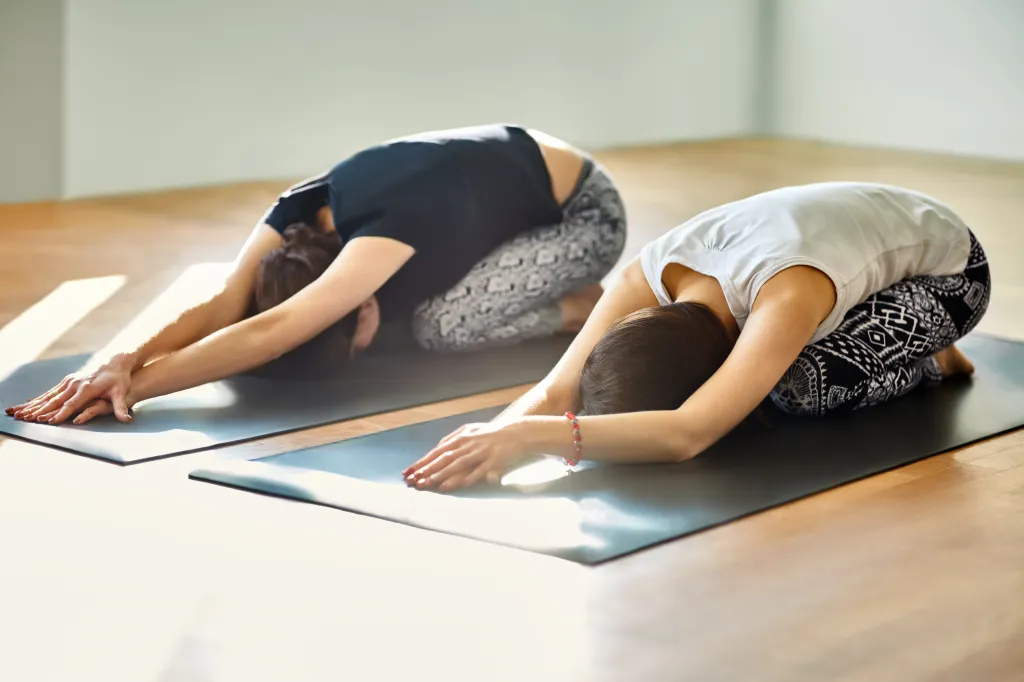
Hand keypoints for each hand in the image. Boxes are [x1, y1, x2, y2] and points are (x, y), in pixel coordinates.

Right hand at [5, 356, 134, 424]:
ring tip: (21, 414)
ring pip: (49, 396)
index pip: (71, 404)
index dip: (60, 414)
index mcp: (87, 388)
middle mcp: (75, 384)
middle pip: (55, 400)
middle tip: (26, 419)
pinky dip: (39, 399)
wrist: (115, 363)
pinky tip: (29, 405)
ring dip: (35, 405)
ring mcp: (70, 381)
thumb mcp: (122, 393)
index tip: (48, 422)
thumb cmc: (119, 380)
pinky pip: (51, 392)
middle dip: (40, 411)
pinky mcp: (67, 381)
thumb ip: (121, 407)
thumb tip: (126, 419)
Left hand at [403, 420, 535, 491]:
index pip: (438, 451)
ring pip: (457, 464)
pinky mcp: (492, 461)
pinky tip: (452, 485)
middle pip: (444, 457)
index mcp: (462, 436)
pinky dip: (463, 479)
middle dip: (427, 469)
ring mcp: (480, 452)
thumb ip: (455, 438)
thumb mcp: (472, 430)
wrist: (517, 433)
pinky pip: (475, 472)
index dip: (423, 461)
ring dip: (441, 474)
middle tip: (413, 479)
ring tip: (428, 483)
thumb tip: (439, 445)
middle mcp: (469, 443)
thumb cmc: (492, 433)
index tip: (410, 470)